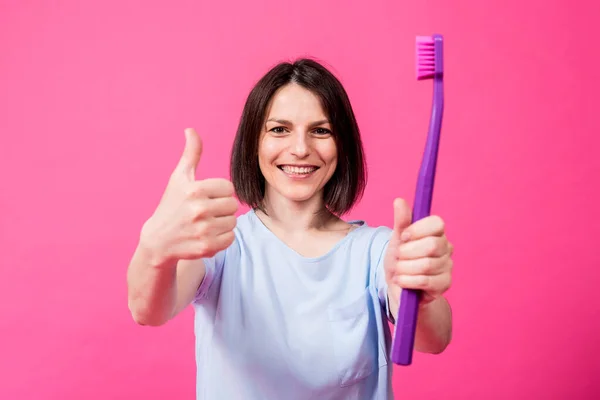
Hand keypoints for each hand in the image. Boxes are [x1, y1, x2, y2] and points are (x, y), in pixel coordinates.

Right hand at [140, 128, 237, 265]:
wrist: (158, 240)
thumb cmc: (171, 205)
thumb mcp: (179, 178)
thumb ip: (191, 154)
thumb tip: (191, 130)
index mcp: (194, 190)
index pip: (228, 187)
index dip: (218, 192)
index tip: (204, 197)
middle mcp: (199, 210)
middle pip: (232, 205)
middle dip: (221, 208)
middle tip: (205, 211)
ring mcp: (203, 230)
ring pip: (233, 222)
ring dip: (222, 223)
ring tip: (205, 223)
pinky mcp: (207, 247)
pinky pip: (230, 238)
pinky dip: (222, 238)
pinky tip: (206, 235)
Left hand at [384, 198, 453, 305]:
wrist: (398, 287)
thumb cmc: (399, 259)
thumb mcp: (397, 239)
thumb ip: (401, 221)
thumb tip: (399, 200)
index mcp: (436, 232)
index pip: (437, 223)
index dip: (418, 230)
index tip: (403, 237)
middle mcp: (446, 247)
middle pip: (432, 245)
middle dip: (407, 253)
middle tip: (398, 257)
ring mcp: (447, 266)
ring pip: (426, 265)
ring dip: (404, 269)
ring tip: (398, 271)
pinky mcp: (444, 284)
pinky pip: (426, 281)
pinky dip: (408, 281)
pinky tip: (401, 280)